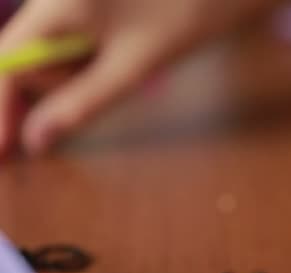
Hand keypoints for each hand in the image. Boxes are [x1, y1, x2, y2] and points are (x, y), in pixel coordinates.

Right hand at [0, 0, 271, 156]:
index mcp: (58, 7)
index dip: (1, 109)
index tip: (5, 153)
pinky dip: (90, 59)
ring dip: (76, 75)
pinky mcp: (95, 0)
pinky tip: (123, 60)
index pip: (6, 63)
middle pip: (26, 55)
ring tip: (126, 76)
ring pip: (53, 48)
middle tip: (87, 108)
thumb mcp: (131, 69)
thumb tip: (36, 138)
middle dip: (50, 90)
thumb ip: (80, 104)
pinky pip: (76, 36)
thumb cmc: (185, 18)